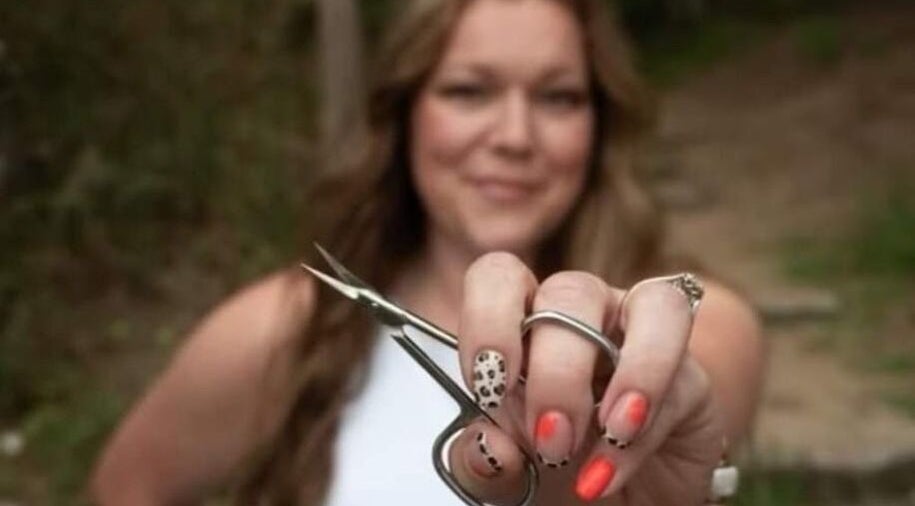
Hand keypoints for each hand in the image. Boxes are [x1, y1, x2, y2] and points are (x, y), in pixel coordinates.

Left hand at [447, 252, 725, 504]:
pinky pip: (680, 380)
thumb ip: (487, 463)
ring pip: (652, 305)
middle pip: (571, 292)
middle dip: (557, 372)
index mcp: (524, 324)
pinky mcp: (691, 379)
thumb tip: (488, 448)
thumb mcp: (509, 476)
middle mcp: (582, 316)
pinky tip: (613, 467)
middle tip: (550, 441)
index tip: (489, 382)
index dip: (488, 318)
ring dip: (628, 374)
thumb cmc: (556, 474)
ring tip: (605, 436)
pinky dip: (644, 430)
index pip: (500, 276)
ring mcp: (642, 337)